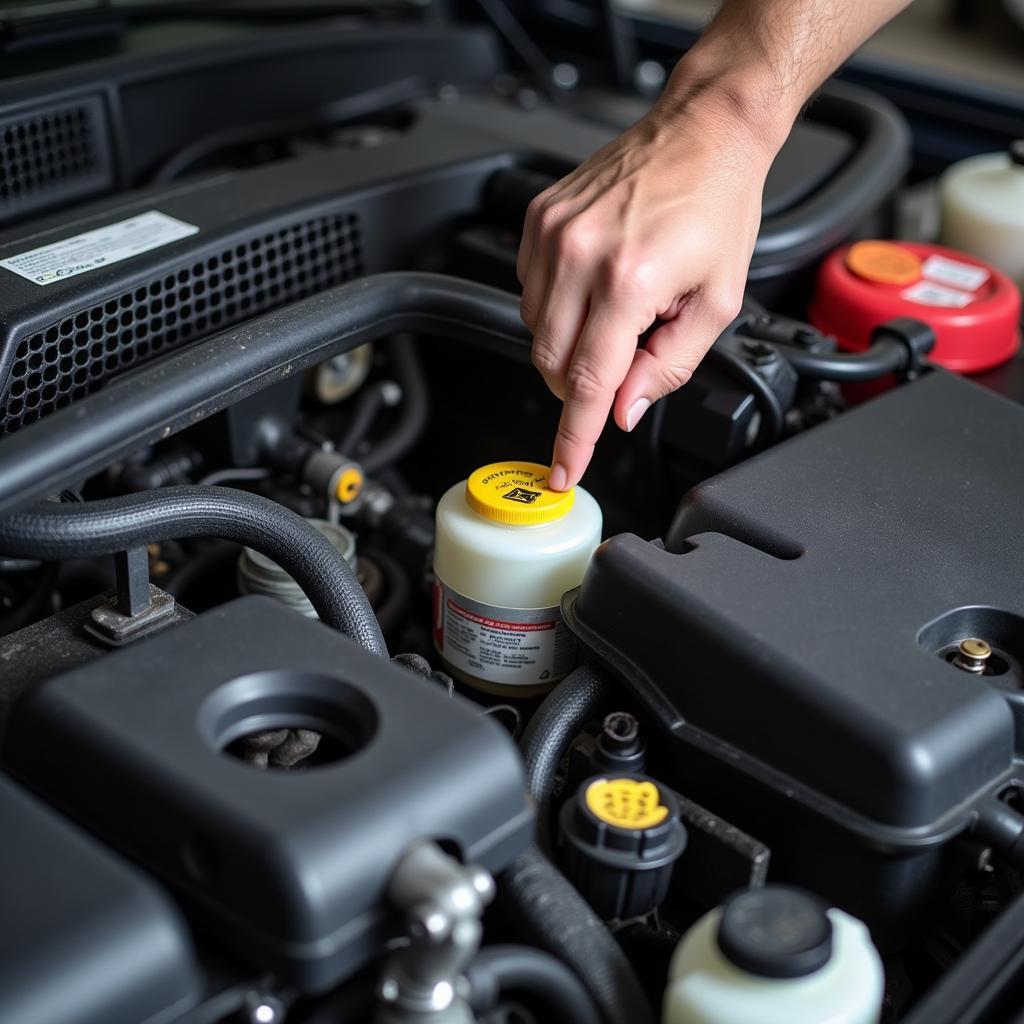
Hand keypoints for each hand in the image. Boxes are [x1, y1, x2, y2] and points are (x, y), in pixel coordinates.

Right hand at [518, 90, 775, 490]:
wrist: (705, 131)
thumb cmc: (717, 206)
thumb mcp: (716, 302)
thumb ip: (669, 366)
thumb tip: (625, 409)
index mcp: (629, 281)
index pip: (588, 383)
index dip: (573, 437)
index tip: (561, 470)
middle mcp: (580, 256)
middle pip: (552, 363)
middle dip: (581, 382)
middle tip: (623, 357)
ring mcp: (552, 234)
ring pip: (535, 329)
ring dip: (570, 339)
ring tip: (617, 304)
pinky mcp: (538, 218)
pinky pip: (529, 289)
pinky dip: (556, 303)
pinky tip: (594, 280)